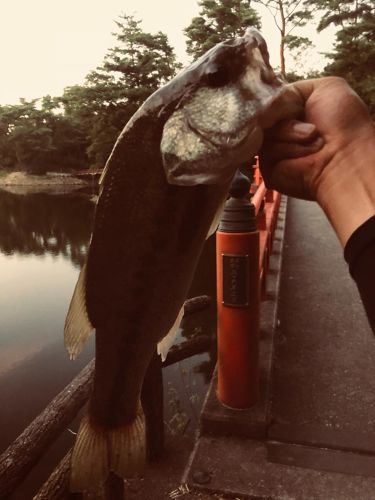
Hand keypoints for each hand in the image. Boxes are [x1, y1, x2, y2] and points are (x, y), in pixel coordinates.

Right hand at [260, 77, 374, 244]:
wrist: (343, 157)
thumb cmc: (342, 124)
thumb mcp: (327, 88)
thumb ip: (294, 88)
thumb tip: (269, 99)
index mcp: (293, 112)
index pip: (270, 100)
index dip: (276, 100)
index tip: (287, 102)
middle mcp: (281, 130)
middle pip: (263, 115)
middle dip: (285, 117)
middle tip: (310, 126)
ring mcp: (273, 149)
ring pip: (264, 132)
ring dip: (290, 134)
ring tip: (311, 141)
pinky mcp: (268, 167)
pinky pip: (265, 150)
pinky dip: (286, 150)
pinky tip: (303, 157)